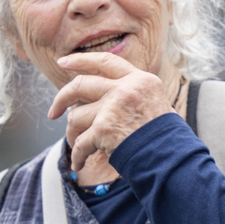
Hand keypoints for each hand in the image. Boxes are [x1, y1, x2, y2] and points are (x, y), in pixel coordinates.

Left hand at [48, 50, 179, 171]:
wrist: (171, 158)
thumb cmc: (165, 138)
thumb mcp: (156, 103)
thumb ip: (132, 94)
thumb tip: (100, 95)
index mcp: (139, 79)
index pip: (105, 61)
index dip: (81, 60)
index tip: (63, 61)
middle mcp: (125, 89)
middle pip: (81, 84)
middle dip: (62, 98)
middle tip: (54, 111)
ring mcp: (112, 107)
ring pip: (76, 116)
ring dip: (73, 134)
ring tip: (77, 144)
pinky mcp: (103, 129)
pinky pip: (81, 143)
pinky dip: (78, 156)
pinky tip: (79, 163)